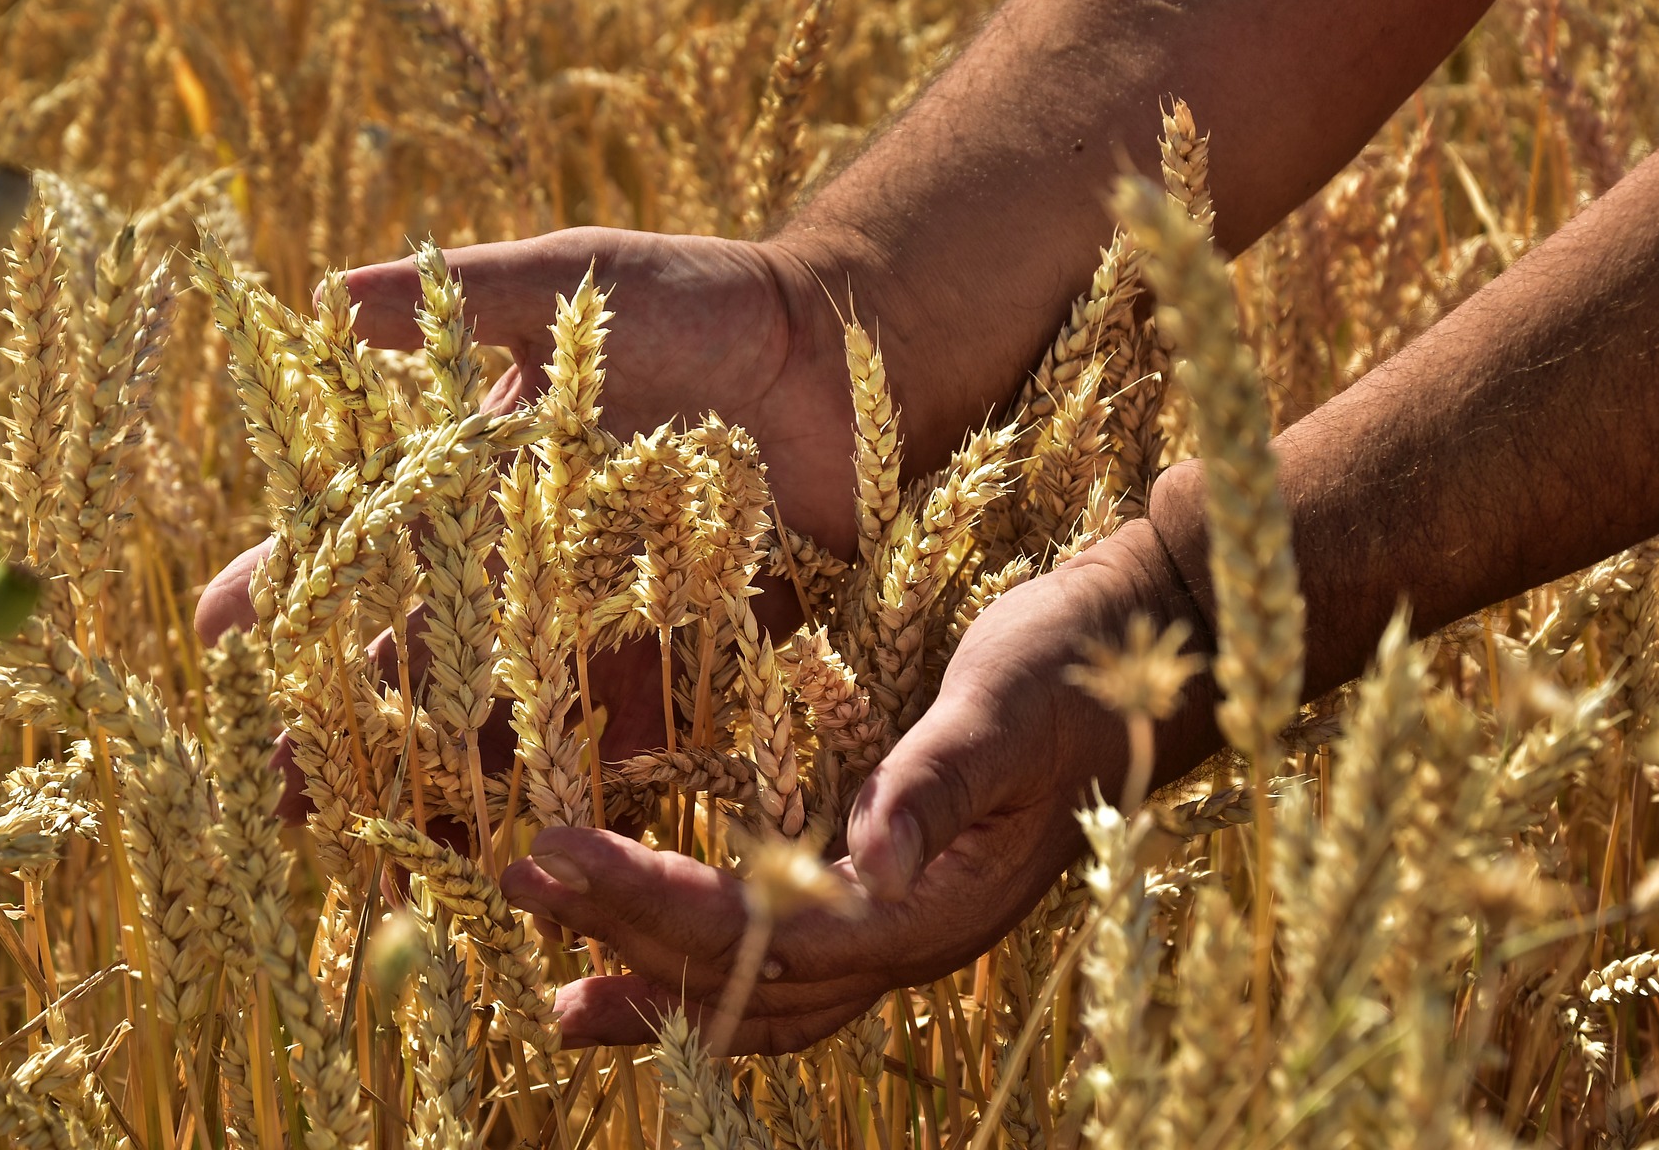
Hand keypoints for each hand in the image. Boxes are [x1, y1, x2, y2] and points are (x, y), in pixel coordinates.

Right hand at [193, 226, 861, 815]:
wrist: (852, 352)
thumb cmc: (710, 301)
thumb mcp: (583, 286)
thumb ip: (478, 295)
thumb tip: (337, 294)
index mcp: (487, 475)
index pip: (371, 537)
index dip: (296, 584)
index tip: (219, 637)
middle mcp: (533, 563)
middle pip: (422, 651)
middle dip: (349, 718)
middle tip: (275, 789)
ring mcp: (607, 619)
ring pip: (507, 713)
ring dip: (443, 779)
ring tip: (375, 844)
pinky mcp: (690, 658)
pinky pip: (624, 733)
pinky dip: (576, 787)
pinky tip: (526, 846)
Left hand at [500, 519, 1223, 1052]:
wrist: (1139, 653)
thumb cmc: (1070, 666)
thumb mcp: (1001, 705)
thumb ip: (935, 784)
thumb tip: (869, 866)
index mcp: (936, 907)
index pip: (764, 931)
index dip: (651, 901)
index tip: (552, 854)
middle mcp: (916, 939)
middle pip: (750, 981)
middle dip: (626, 940)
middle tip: (519, 884)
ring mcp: (908, 927)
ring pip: (769, 1000)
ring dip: (663, 993)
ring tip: (564, 1004)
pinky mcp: (895, 894)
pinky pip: (793, 970)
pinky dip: (716, 979)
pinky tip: (656, 967)